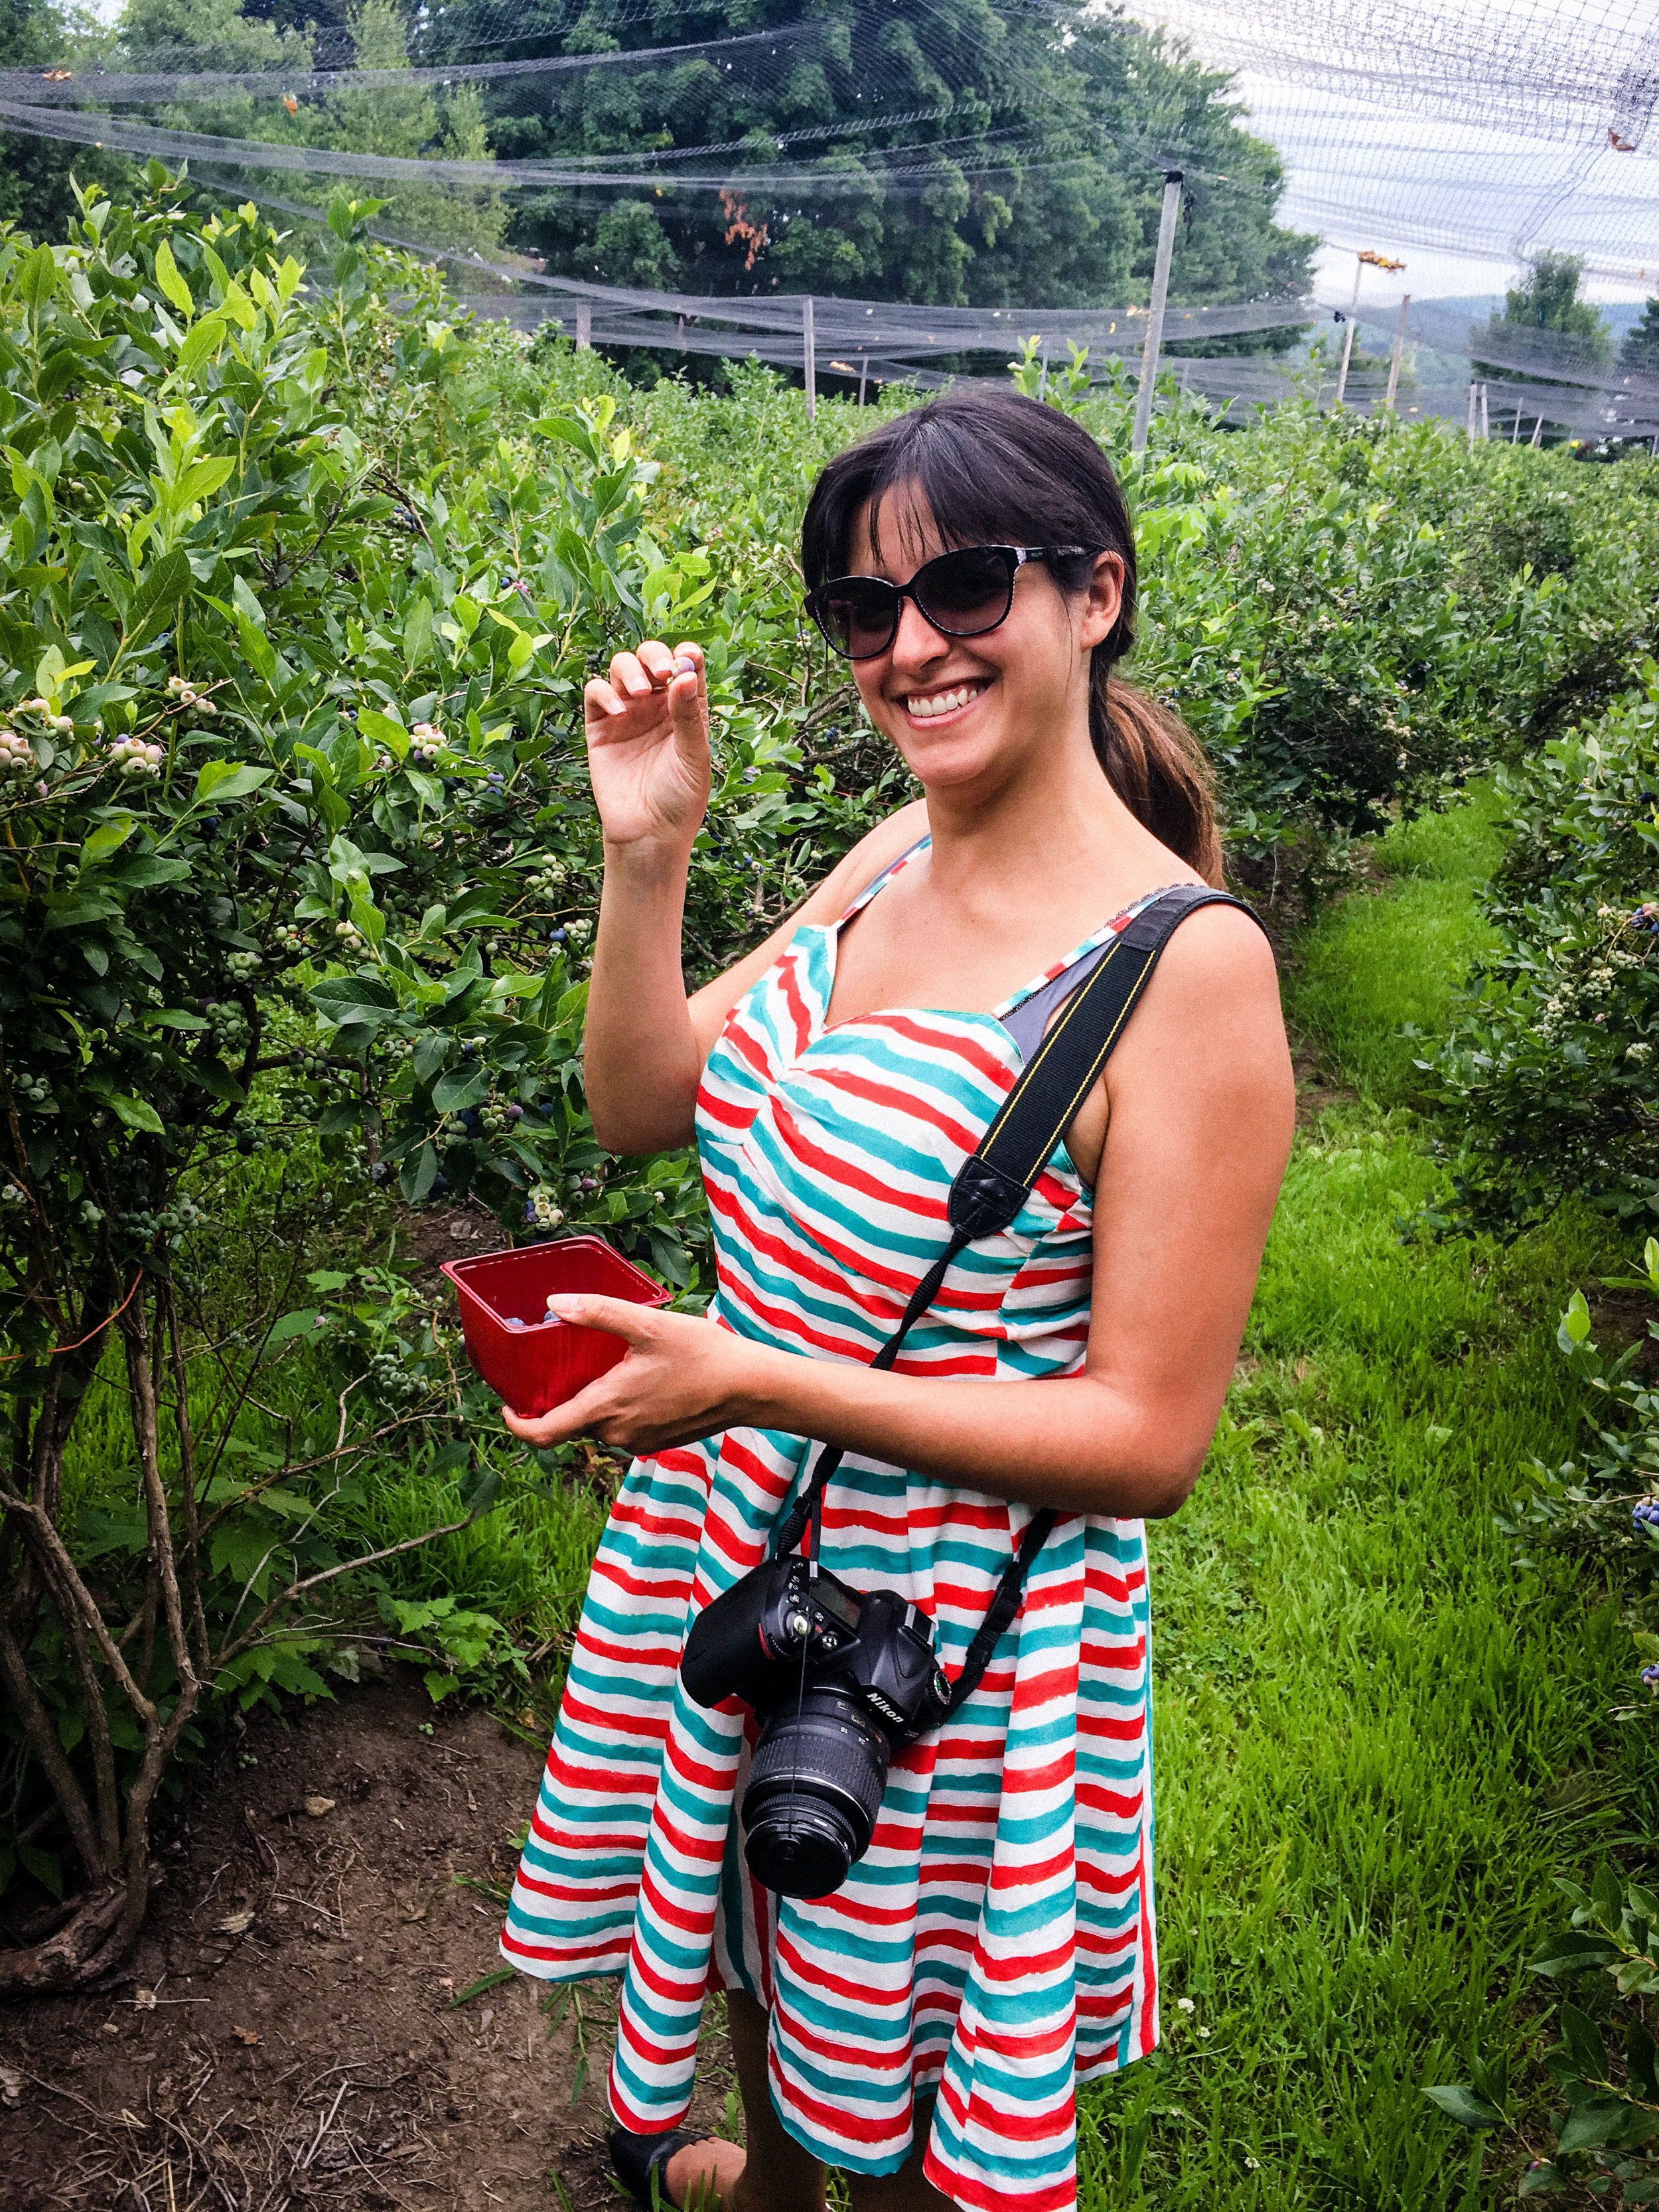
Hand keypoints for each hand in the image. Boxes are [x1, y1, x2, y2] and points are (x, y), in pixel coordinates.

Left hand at [501, 1294, 773, 1452]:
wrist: (751, 1388)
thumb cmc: (704, 1355)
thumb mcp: (648, 1324)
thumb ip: (598, 1313)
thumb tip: (553, 1304)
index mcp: (606, 1407)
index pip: (543, 1433)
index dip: (517, 1423)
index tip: (507, 1406)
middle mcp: (617, 1432)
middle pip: (571, 1422)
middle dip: (562, 1398)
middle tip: (565, 1364)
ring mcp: (638, 1441)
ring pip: (599, 1423)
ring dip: (595, 1399)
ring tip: (609, 1364)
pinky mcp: (656, 1441)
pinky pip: (623, 1426)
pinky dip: (620, 1406)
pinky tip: (640, 1378)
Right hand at [584, 638, 709, 853]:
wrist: (648, 834)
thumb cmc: (680, 799)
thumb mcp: (693, 757)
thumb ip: (689, 716)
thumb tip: (685, 673)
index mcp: (686, 709)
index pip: (687, 666)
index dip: (687, 654)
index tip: (686, 659)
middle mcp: (656, 706)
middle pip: (651, 658)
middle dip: (655, 655)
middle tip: (662, 672)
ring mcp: (627, 713)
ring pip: (622, 667)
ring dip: (631, 669)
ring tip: (640, 693)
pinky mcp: (600, 727)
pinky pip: (596, 692)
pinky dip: (605, 692)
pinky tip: (619, 712)